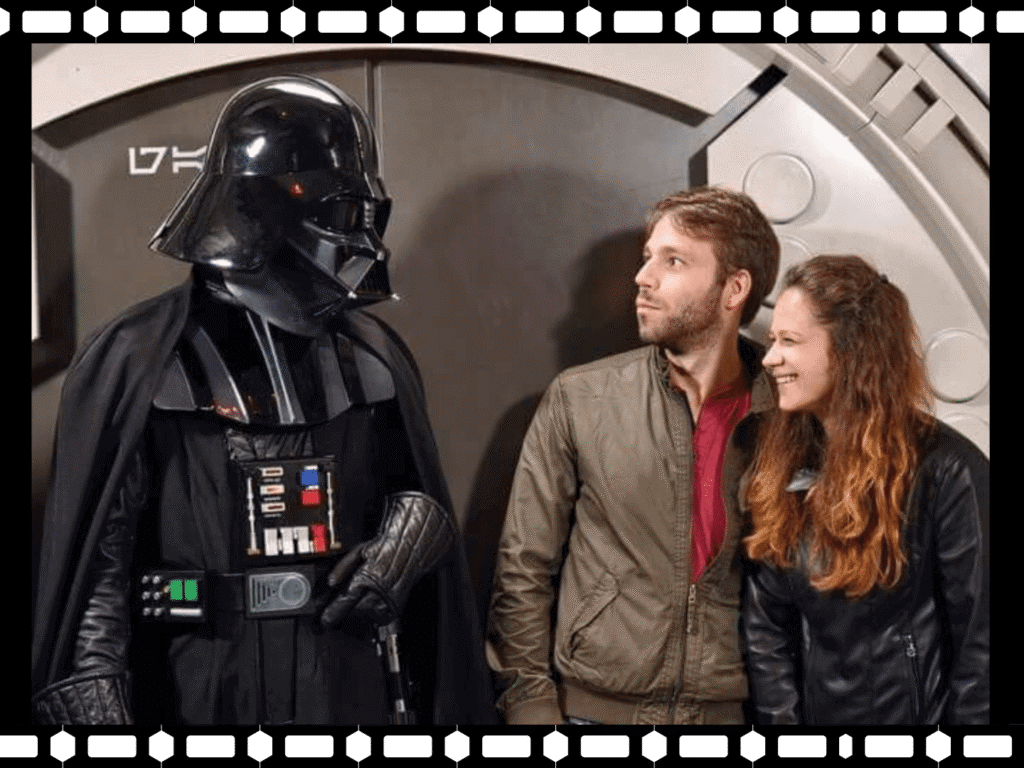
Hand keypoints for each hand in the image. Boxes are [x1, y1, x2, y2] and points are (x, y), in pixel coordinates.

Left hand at [320, 492, 455, 626]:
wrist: (410, 551)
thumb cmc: (385, 549)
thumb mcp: (359, 551)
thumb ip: (342, 567)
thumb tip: (330, 582)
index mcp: (365, 579)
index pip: (342, 604)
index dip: (329, 616)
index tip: (322, 622)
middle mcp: (377, 593)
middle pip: (352, 618)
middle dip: (341, 620)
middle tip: (333, 619)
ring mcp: (387, 603)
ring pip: (365, 623)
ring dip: (354, 623)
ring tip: (348, 616)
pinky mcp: (395, 609)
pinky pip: (378, 623)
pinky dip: (369, 621)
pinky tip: (365, 613)